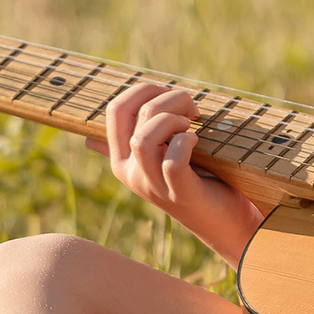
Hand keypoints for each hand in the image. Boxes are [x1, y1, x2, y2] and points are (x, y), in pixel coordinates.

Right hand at [87, 81, 262, 257]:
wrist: (225, 223)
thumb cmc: (194, 183)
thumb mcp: (157, 162)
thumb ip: (129, 149)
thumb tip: (88, 141)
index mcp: (121, 160)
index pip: (114, 110)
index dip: (143, 90)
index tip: (169, 94)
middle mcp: (130, 173)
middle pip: (130, 115)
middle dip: (164, 98)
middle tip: (190, 108)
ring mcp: (153, 186)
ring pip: (144, 139)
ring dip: (173, 120)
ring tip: (191, 125)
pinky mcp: (179, 194)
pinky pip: (172, 161)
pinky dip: (186, 142)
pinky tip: (197, 141)